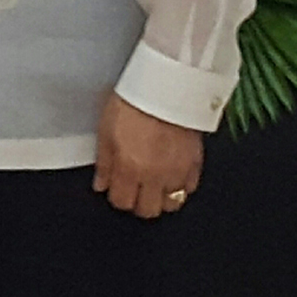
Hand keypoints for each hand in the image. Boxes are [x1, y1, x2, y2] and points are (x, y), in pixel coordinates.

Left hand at [94, 92, 202, 219]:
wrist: (167, 85)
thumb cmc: (135, 100)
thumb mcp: (106, 129)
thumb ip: (104, 162)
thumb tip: (101, 184)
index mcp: (129, 168)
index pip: (122, 202)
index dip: (117, 196)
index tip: (116, 188)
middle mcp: (154, 176)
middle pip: (147, 210)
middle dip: (138, 203)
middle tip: (135, 188)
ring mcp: (177, 172)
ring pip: (171, 204)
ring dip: (161, 198)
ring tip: (154, 183)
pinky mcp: (195, 163)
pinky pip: (189, 188)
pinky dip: (180, 185)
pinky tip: (172, 173)